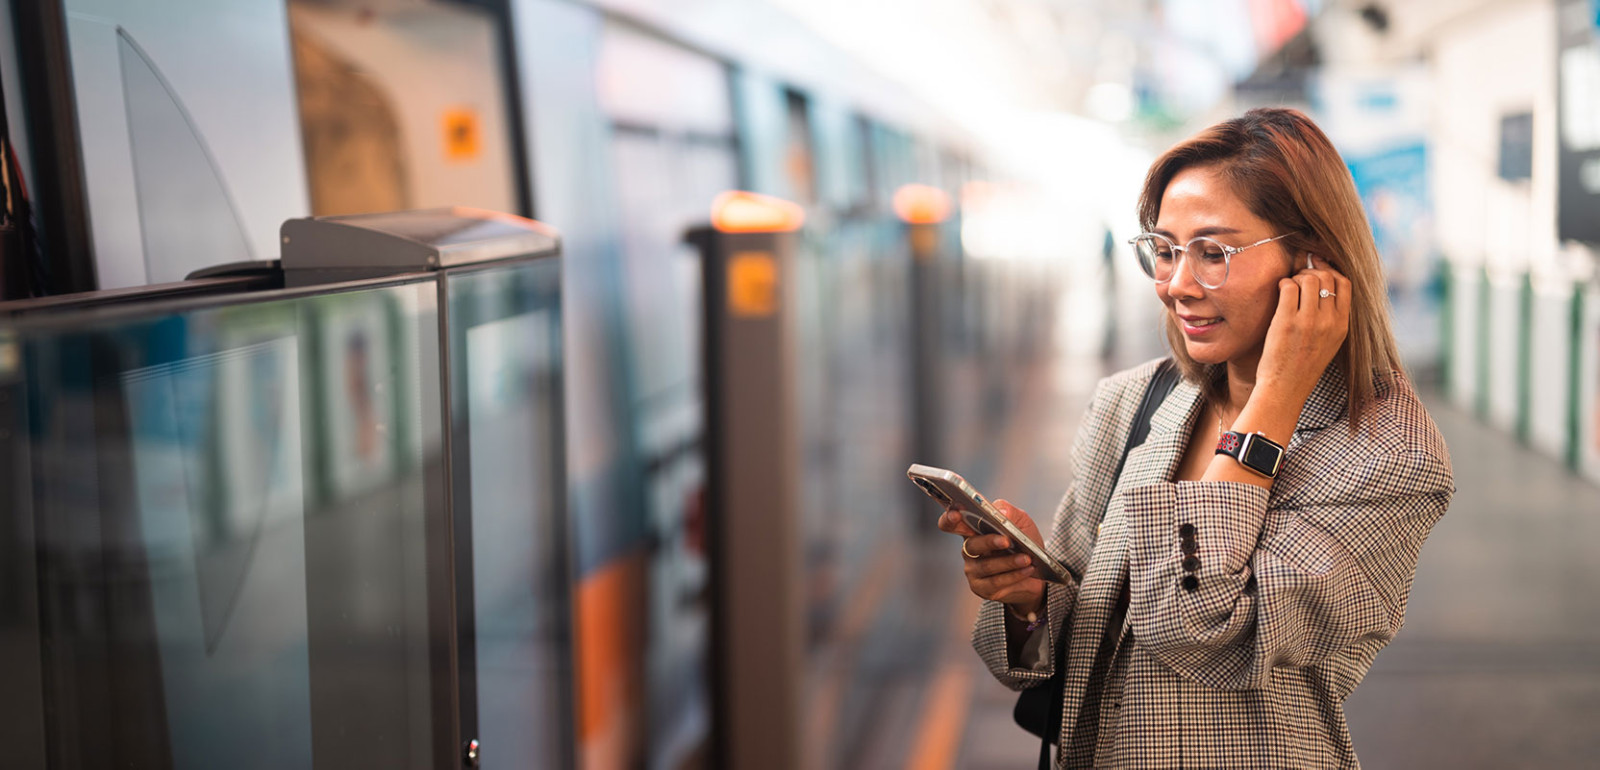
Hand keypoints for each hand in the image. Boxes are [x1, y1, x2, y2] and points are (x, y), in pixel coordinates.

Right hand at [938, 499, 1045, 614]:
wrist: (1037, 570)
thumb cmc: (1024, 542)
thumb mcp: (1021, 521)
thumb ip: (1010, 512)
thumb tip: (1001, 512)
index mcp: (972, 529)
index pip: (950, 524)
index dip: (949, 519)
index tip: (956, 514)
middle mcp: (968, 550)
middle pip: (971, 545)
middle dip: (989, 542)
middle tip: (1007, 541)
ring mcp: (973, 570)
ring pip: (986, 565)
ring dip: (1009, 562)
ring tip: (1027, 558)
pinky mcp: (982, 588)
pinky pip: (996, 582)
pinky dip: (1014, 575)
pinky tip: (1027, 569)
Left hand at [1256, 254, 1350, 401]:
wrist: (1285, 389)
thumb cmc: (1303, 365)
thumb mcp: (1329, 343)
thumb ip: (1332, 318)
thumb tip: (1324, 288)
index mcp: (1342, 325)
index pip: (1344, 283)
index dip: (1330, 270)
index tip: (1316, 269)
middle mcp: (1329, 321)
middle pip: (1326, 277)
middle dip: (1310, 272)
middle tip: (1298, 280)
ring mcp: (1308, 321)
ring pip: (1308, 279)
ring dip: (1296, 278)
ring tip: (1288, 289)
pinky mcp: (1287, 322)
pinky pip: (1288, 287)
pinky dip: (1283, 284)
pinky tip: (1279, 292)